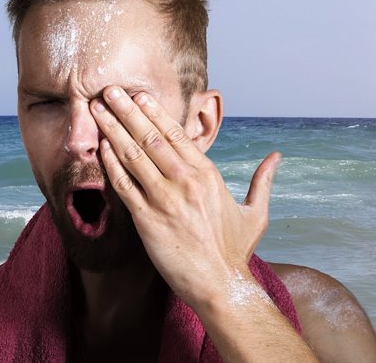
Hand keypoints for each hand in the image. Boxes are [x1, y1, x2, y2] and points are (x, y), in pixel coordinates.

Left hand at [90, 86, 280, 308]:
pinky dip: (110, 163)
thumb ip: (263, 180)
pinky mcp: (147, 221)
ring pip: (133, 155)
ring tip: (98, 109)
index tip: (139, 95)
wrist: (220, 286)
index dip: (155, 112)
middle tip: (111, 89)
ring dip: (113, 129)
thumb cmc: (235, 252)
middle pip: (151, 137)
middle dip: (128, 111)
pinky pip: (124, 185)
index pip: (176, 134)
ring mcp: (164, 200)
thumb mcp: (256, 213)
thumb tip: (277, 156)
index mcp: (208, 175)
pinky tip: (100, 146)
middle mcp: (185, 182)